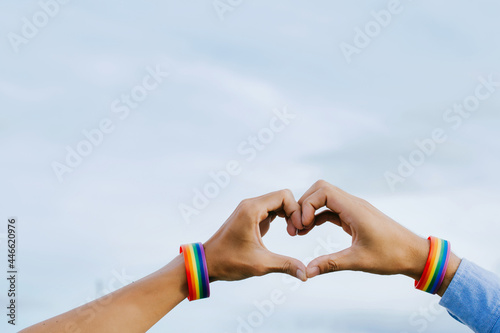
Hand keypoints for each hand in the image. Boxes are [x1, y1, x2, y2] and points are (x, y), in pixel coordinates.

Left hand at [203, 189, 307, 281]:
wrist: (207, 263)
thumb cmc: (229, 261)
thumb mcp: (260, 264)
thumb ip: (285, 265)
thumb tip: (307, 274)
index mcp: (252, 209)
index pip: (284, 196)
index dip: (296, 210)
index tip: (297, 230)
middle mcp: (250, 205)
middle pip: (282, 197)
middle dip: (294, 212)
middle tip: (296, 232)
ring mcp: (249, 209)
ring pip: (277, 202)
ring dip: (288, 215)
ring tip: (292, 233)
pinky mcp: (250, 216)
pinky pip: (271, 209)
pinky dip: (282, 217)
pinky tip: (287, 232)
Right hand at [297, 180, 433, 279]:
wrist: (415, 254)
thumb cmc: (392, 255)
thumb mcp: (358, 261)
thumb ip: (330, 264)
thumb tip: (307, 272)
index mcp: (354, 209)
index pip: (322, 191)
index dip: (307, 205)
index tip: (302, 226)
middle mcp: (353, 203)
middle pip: (321, 189)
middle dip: (304, 204)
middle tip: (296, 226)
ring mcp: (354, 208)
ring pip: (325, 198)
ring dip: (310, 210)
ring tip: (299, 230)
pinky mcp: (355, 216)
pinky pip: (331, 209)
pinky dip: (318, 216)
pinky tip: (310, 229)